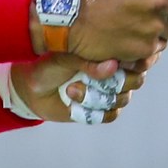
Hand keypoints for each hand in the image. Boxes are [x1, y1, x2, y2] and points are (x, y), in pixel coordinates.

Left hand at [11, 49, 163, 123]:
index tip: (121, 63)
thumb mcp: (64, 58)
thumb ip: (88, 62)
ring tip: (72, 91)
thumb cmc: (47, 66)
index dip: (136, 61)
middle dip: (116, 82)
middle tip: (91, 79)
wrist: (31, 89)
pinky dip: (93, 111)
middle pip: (136, 80)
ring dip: (97, 97)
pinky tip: (74, 103)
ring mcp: (108, 91)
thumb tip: (113, 66)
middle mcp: (113, 71)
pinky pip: (110, 115)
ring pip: (122, 99)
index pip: (136, 56)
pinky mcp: (100, 109)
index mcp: (107, 52)